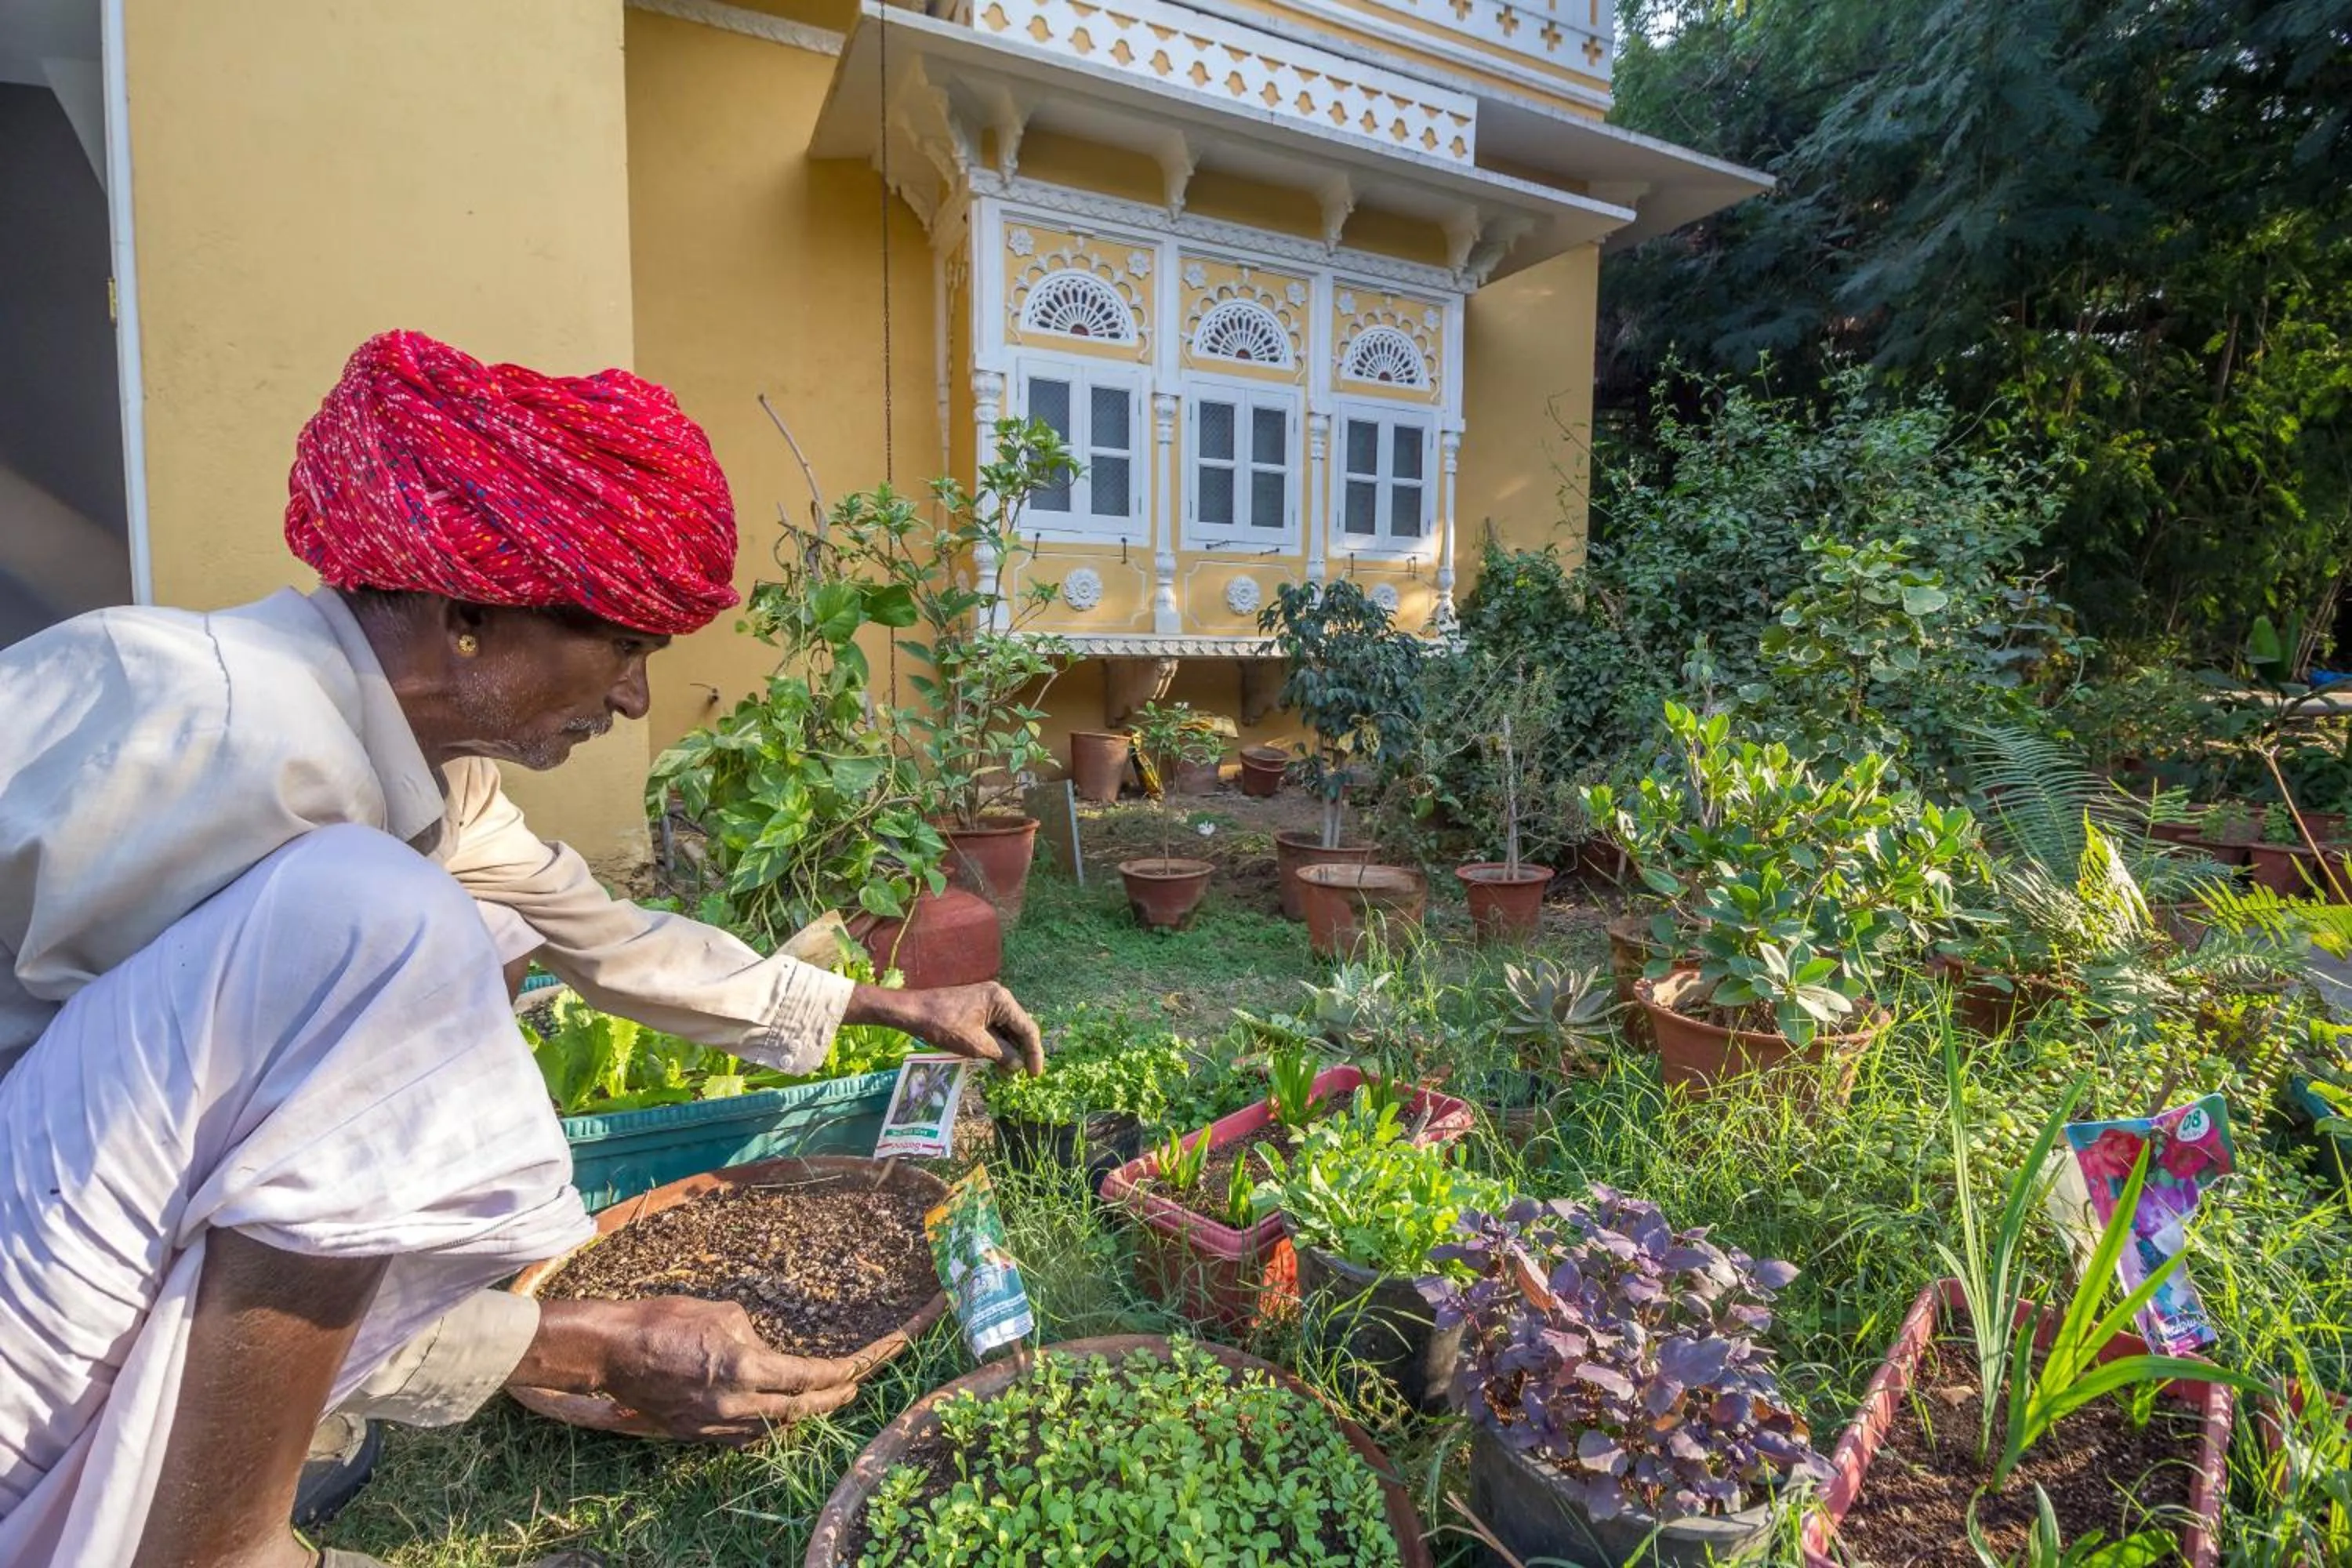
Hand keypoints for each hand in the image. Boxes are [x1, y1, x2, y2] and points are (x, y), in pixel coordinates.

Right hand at [510, 1296, 864, 1442]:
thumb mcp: (722, 1313)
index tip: (862, 1367)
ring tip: (822, 1397)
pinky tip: (775, 1411)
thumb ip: (754, 1337)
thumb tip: (766, 1350)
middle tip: (854, 1388)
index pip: (807, 1377)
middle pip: (798, 1411)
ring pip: (772, 1427)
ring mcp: (713, 1425)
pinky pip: (743, 1434)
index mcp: (744, 1369)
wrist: (612, 1350)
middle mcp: (734, 1405)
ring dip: (800, 1413)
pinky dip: (766, 1423)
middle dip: (832, 1399)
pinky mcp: (695, 1433)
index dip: (840, 1373)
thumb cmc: (664, 1319)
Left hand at [847, 981, 1044, 1074]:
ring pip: (1007, 1029)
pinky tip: (996, 1061)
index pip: (1027, 1029)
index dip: (1034, 1054)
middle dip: (1022, 1052)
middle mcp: (998, 996)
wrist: (912, 1012)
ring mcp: (987, 1001)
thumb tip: (1019, 1066)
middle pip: (1019, 1028)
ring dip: (1009, 1050)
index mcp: (1001, 1000)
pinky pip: (994, 1027)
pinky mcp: (976, 1007)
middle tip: (1022, 1076)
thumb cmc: (943, 1025)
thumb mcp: (976, 1044)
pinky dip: (997, 1044)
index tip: (1034, 1075)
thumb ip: (1002, 1054)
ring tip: (1007, 1073)